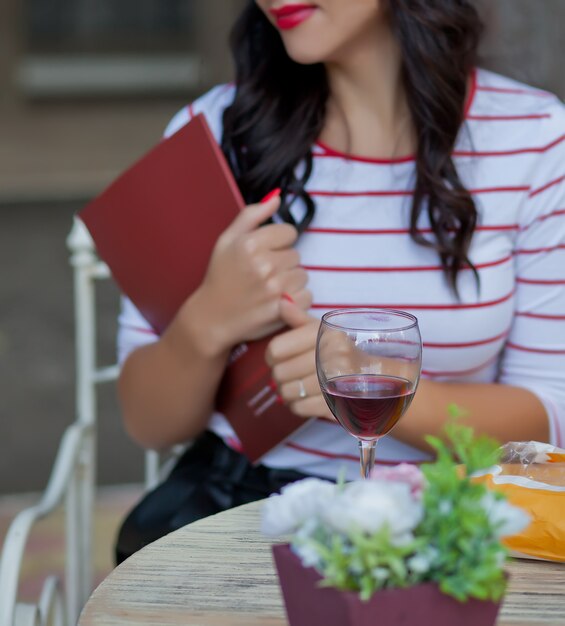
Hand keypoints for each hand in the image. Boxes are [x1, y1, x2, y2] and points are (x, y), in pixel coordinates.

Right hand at [192, 192, 311, 351]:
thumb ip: (251, 215)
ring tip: (269, 289)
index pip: (289, 232)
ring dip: (290, 282)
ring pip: (303, 275)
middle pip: (296, 255)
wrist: (212, 317)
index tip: (265, 254)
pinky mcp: (283, 309)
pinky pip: (307, 296)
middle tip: (263, 276)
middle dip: (282, 264)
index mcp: (250, 243)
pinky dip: (296, 300)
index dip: (278, 243)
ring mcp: (275, 288)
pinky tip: (278, 302)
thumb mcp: (226, 240)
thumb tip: (277, 197)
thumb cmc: (220, 277)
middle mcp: (264, 264)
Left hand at [266, 299, 334, 421]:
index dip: (271, 357)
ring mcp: (336, 382)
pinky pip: (299, 408)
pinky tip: (306, 398)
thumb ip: (300, 318)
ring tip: (297, 387)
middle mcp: (333, 357)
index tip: (278, 359)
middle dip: (279, 377)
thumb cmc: (344, 352)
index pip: (276, 349)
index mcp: (327, 336)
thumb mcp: (325, 331)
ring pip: (287, 392)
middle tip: (288, 376)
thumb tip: (281, 302)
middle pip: (279, 373)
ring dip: (287, 393)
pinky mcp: (336, 404)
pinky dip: (298, 405)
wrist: (378, 380)